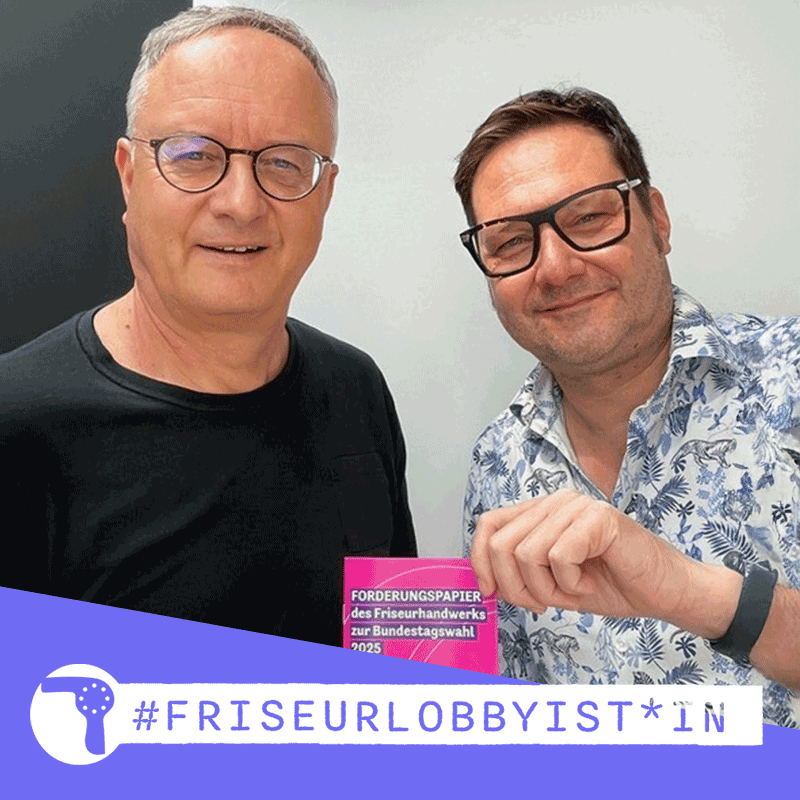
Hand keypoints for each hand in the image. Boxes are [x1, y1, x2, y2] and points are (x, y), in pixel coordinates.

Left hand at [471, 489, 694, 621]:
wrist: (665, 593)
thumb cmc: (613, 585)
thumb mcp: (552, 582)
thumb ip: (518, 573)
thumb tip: (483, 582)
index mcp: (542, 511)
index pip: (488, 523)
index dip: (479, 560)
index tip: (489, 592)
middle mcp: (556, 501)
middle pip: (500, 543)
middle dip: (514, 587)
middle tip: (543, 604)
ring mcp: (577, 506)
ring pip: (526, 553)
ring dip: (545, 589)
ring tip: (572, 592)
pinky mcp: (598, 518)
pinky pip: (558, 557)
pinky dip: (569, 584)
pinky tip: (589, 583)